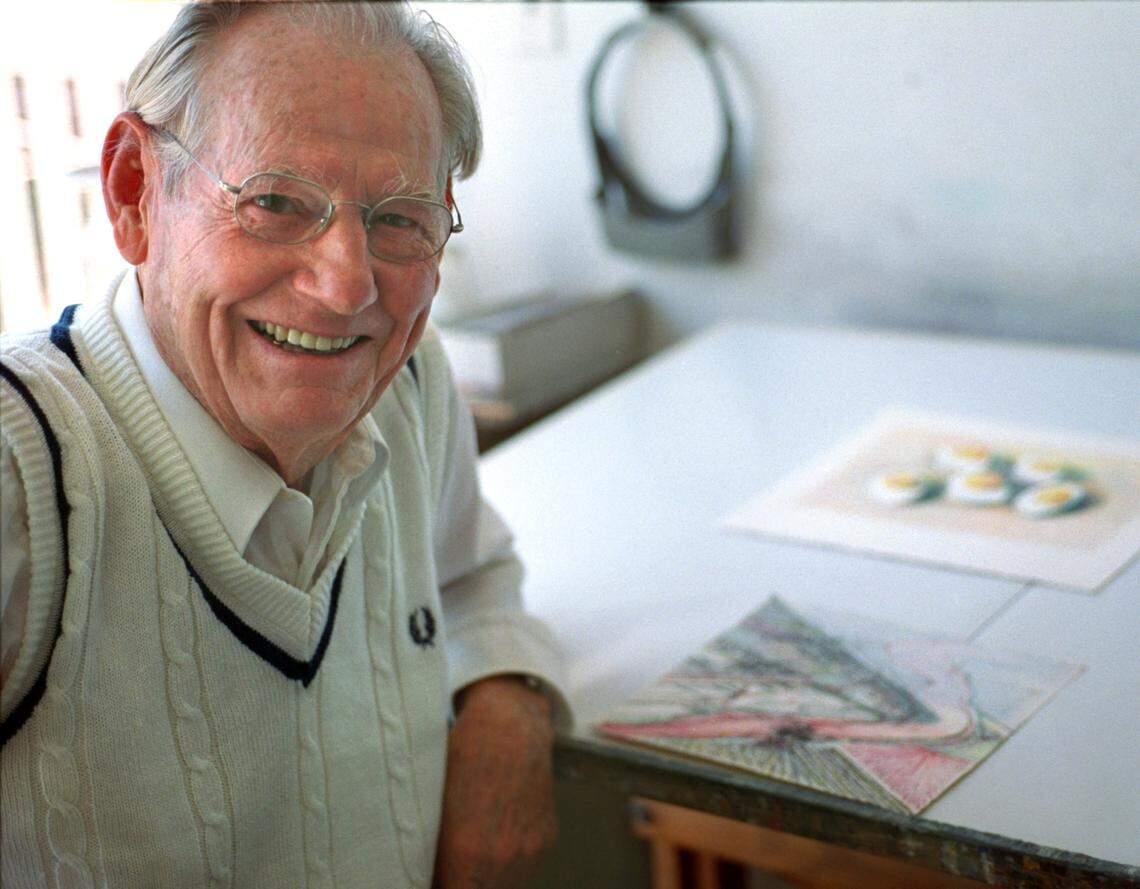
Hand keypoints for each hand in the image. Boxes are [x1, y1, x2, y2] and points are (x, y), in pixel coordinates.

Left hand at [432, 676, 557, 888]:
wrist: (510, 722)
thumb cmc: (462, 755)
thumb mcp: (430, 804)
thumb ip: (427, 853)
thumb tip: (423, 875)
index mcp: (469, 856)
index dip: (438, 888)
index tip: (429, 879)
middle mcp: (505, 860)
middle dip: (461, 883)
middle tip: (445, 868)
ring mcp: (531, 851)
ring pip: (505, 887)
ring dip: (485, 880)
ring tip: (468, 854)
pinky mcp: (547, 839)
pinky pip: (522, 869)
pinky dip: (506, 863)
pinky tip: (491, 836)